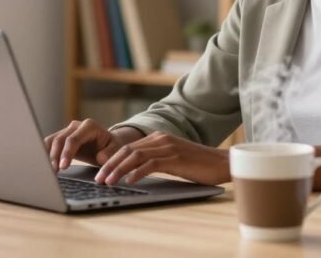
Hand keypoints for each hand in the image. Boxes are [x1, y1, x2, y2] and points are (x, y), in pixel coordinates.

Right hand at [44, 118, 133, 170]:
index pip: (73, 139)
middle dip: (55, 156)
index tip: (63, 166)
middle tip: (54, 172)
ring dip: (48, 155)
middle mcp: (76, 126)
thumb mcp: (116, 149)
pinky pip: (50, 144)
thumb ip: (109, 153)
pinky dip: (46, 153)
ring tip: (49, 171)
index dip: (66, 153)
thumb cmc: (111, 146)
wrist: (107, 143)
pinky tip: (46, 165)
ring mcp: (68, 130)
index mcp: (89, 126)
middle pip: (60, 139)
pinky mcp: (62, 137)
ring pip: (52, 141)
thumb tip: (100, 158)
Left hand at [94, 131, 229, 186]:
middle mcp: (161, 139)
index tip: (100, 171)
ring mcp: (168, 147)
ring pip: (135, 156)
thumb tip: (134, 172)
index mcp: (158, 138)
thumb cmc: (198, 165)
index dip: (111, 159)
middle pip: (128, 150)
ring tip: (108, 181)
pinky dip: (137, 173)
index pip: (128, 147)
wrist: (222, 163)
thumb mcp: (173, 160)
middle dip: (109, 164)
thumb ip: (155, 160)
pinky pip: (151, 164)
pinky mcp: (176, 158)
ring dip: (118, 169)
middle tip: (98, 178)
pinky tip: (129, 182)